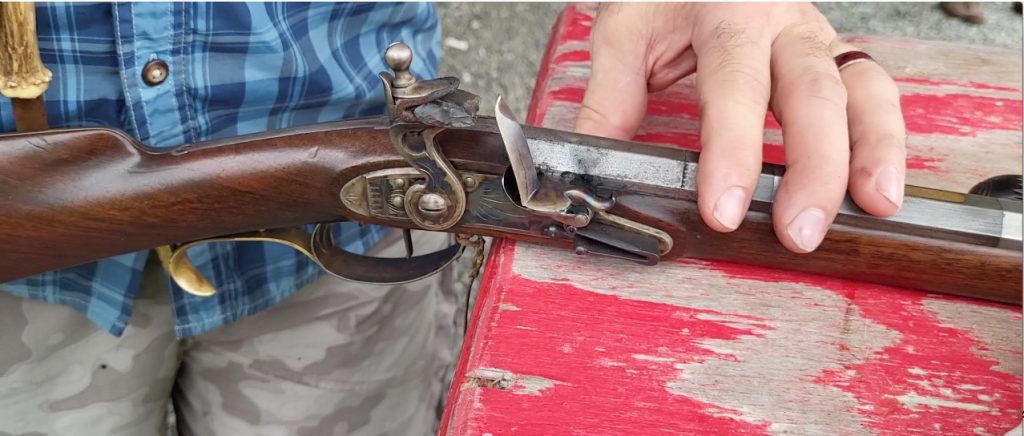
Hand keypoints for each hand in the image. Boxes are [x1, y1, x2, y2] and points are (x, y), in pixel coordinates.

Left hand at [576, 3, 905, 253]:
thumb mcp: (627, 29)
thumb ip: (611, 97)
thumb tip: (593, 167)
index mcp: (727, 9)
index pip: (734, 85)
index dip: (732, 150)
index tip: (723, 209)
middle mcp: (782, 22)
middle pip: (811, 92)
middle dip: (812, 168)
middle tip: (798, 231)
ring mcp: (815, 37)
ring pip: (860, 89)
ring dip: (870, 152)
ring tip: (875, 207)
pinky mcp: (833, 54)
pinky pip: (874, 90)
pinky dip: (885, 138)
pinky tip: (881, 185)